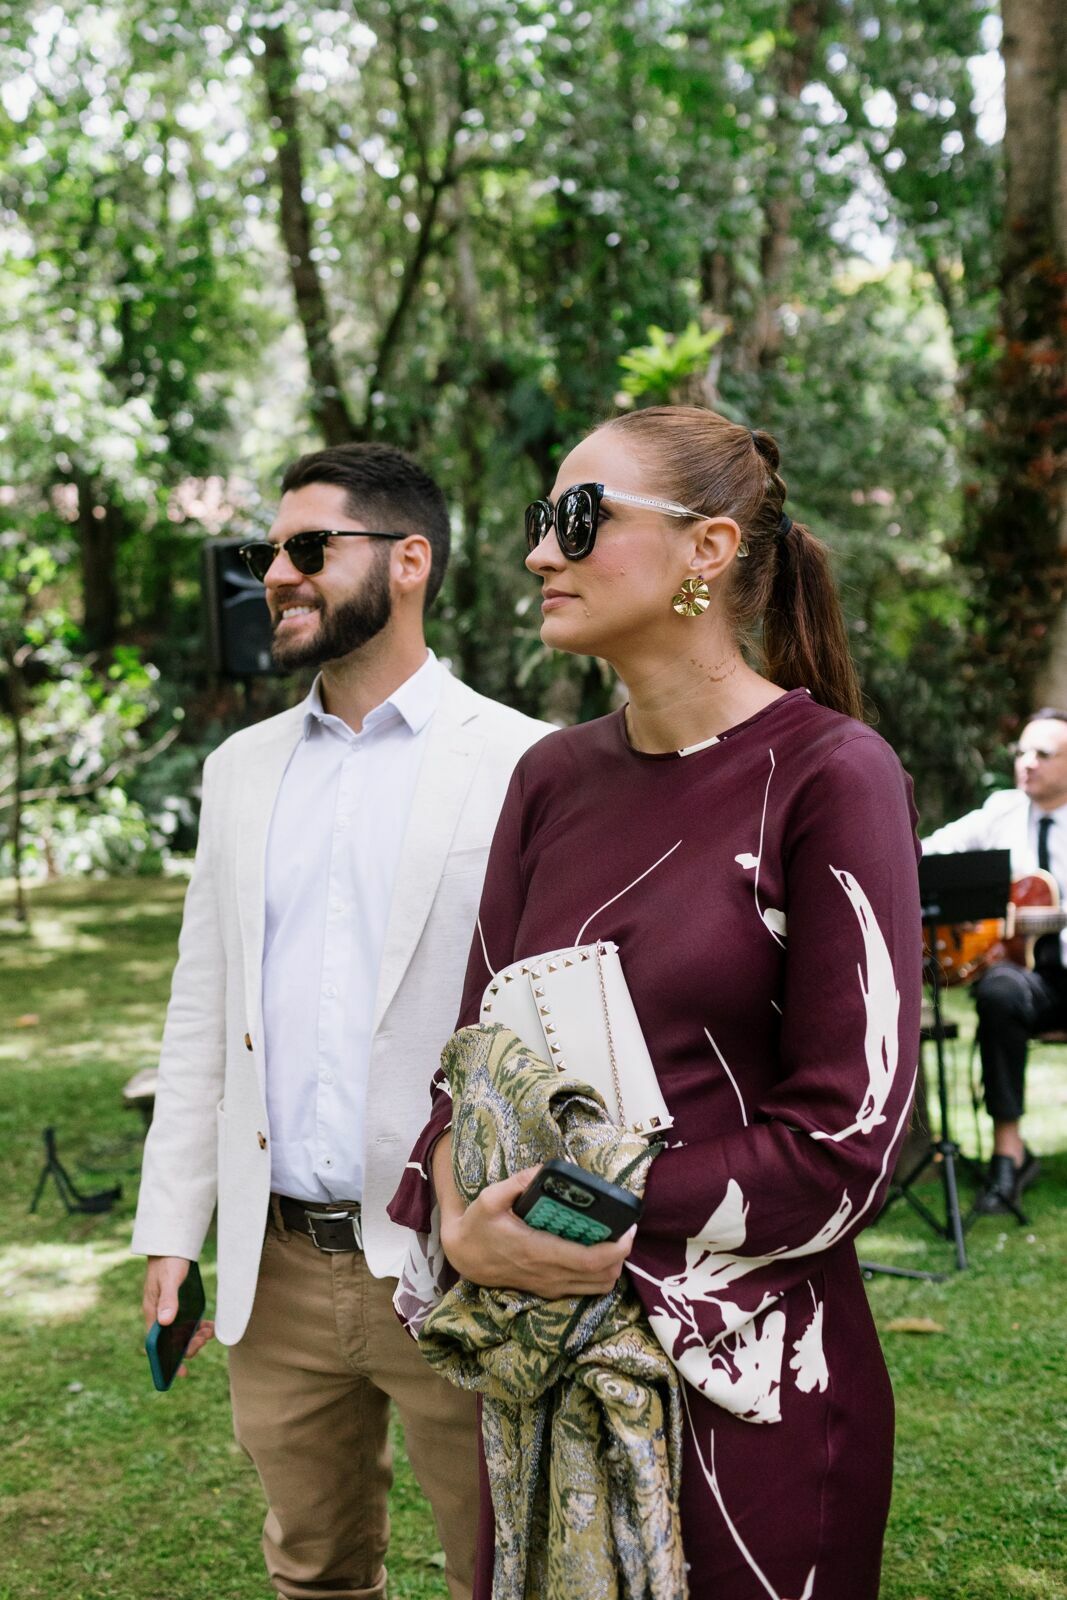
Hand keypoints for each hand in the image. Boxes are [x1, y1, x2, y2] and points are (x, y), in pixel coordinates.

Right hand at [142, 1256, 214, 1374]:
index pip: (157, 1345)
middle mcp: (160, 1316)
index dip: (167, 1361)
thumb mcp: (169, 1280)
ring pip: (182, 1333)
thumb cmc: (167, 1262)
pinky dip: (199, 1327)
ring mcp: (169, 1311)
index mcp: (152, 1314)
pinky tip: (209, 1326)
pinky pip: (188, 1323)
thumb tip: (165, 1322)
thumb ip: (168, 1300)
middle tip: (204, 1340)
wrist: (171, 1245)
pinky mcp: (179, 1305)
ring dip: (195, 1337)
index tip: (181, 1373)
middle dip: (188, 1346)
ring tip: (209, 1333)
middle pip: (172, 1342)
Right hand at [440, 1166, 635, 1299]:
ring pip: (599, 1286)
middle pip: (604, 1275)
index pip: (591, 1259)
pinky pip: (586, 1289)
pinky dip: (600, 1274)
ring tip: (613, 1239)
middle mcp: (549, 1275)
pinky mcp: (549, 1291)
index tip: (629, 1228)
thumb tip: (544, 1168)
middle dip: (622, 1254)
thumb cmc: (479, 1226)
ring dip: (613, 1266)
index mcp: (539, 1252)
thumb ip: (517, 1182)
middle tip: (624, 1228)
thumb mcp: (489, 1198)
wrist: (465, 1257)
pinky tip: (596, 1252)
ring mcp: (550, 1287)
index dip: (618, 1248)